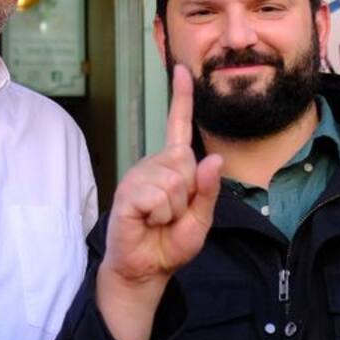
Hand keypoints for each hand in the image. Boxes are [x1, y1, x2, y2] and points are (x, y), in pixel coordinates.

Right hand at [97, 64, 221, 339]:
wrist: (145, 270)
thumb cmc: (169, 243)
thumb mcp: (200, 219)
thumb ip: (208, 191)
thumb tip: (213, 159)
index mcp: (172, 167)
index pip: (177, 127)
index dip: (181, 98)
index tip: (181, 69)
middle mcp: (153, 165)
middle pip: (187, 164)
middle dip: (188, 196)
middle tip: (172, 215)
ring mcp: (138, 177)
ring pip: (174, 182)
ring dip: (174, 209)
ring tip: (158, 220)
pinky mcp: (127, 194)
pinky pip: (158, 196)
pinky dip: (160, 215)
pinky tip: (147, 221)